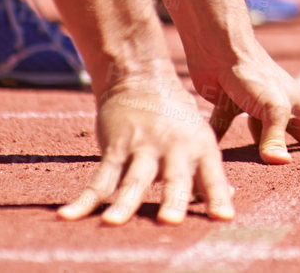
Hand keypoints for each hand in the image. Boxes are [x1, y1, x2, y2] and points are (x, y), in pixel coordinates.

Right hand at [58, 73, 231, 225]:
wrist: (140, 77)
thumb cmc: (174, 116)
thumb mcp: (198, 137)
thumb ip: (208, 170)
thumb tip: (231, 196)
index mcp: (200, 145)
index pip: (212, 175)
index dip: (218, 196)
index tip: (224, 218)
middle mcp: (174, 146)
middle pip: (175, 178)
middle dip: (173, 200)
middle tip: (171, 222)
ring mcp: (143, 146)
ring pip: (133, 180)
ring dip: (124, 203)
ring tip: (112, 223)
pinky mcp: (116, 147)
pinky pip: (99, 178)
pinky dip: (84, 200)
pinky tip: (68, 216)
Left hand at [191, 42, 299, 163]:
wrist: (221, 49)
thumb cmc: (255, 74)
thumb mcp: (273, 107)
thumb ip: (276, 137)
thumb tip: (281, 163)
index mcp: (295, 104)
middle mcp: (277, 105)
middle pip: (291, 130)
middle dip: (298, 145)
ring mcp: (253, 105)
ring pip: (260, 132)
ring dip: (261, 146)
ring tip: (265, 164)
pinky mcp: (229, 104)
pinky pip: (226, 127)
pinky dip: (222, 139)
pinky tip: (219, 154)